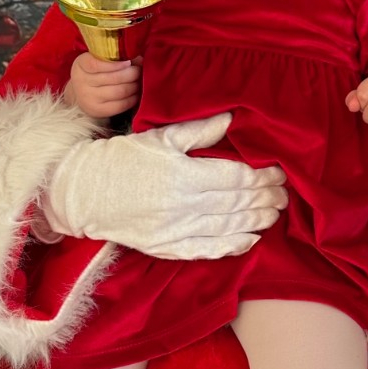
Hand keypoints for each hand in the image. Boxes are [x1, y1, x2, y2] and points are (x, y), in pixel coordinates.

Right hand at [40, 113, 287, 258]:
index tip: (279, 172)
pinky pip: (207, 250)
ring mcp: (175, 230)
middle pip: (237, 203)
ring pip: (228, 227)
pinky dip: (232, 247)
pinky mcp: (166, 247)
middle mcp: (183, 205)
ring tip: (276, 212)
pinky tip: (250, 241)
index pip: (236, 177)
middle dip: (265, 198)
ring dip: (256, 220)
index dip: (262, 176)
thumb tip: (233, 118)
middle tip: (285, 193)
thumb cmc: (122, 159)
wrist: (82, 192)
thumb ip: (200, 131)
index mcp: (183, 175)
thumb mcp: (160, 137)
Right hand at [67, 52, 141, 119]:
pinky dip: (133, 98)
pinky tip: (135, 93)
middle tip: (139, 70)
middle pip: (114, 78)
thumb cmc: (93, 72)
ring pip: (120, 91)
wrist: (80, 94)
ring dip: (134, 86)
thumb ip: (115, 57)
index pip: (97, 64)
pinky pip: (121, 105)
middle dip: (132, 73)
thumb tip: (139, 59)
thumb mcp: (97, 60)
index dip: (115, 64)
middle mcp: (82, 82)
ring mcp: (89, 98)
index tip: (129, 62)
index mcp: (81, 65)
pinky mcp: (98, 110)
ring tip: (138, 81)